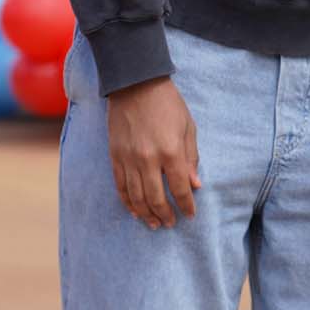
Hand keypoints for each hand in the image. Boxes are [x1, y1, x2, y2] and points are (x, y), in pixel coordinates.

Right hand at [107, 76, 200, 229]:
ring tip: (154, 223)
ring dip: (146, 213)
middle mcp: (148, 159)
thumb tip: (194, 185)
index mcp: (171, 152)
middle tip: (171, 224)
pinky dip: (127, 201)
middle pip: (156, 198)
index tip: (190, 215)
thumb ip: (191, 158)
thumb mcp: (188, 127)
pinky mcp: (115, 156)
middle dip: (165, 215)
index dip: (186, 205)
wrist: (135, 84)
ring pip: (136, 196)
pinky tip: (134, 210)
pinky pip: (120, 186)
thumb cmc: (168, 104)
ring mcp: (129, 159)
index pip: (179, 189)